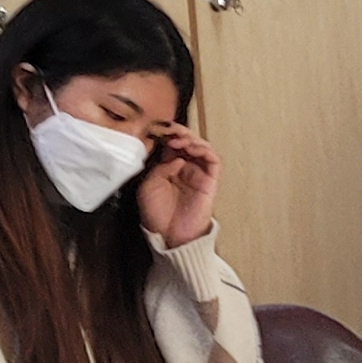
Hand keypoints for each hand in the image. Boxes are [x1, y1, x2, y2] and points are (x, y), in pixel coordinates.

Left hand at [136, 128, 220, 245]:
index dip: (166, 134)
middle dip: (179, 132)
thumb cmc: (158, 214)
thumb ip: (160, 166)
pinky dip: (204, 149)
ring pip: (201, 147)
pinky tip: (191, 148)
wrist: (169, 234)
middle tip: (169, 130)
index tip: (157, 128)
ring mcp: (199, 173)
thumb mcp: (148, 185)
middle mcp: (185, 168)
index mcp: (169, 167)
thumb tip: (174, 156)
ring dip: (191, 139)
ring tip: (179, 139)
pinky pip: (212, 160)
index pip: (171, 143)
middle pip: (187, 142)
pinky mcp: (210, 180)